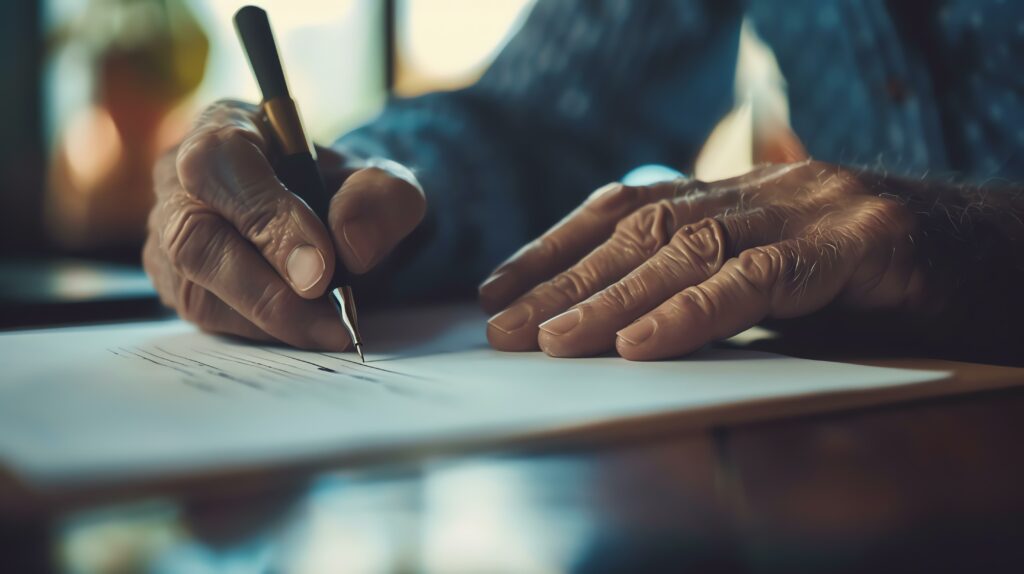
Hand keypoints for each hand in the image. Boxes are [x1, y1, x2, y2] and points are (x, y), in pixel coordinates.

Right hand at [143, 100, 424, 348]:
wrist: (331, 221)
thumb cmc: (343, 191)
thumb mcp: (383, 181)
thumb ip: (380, 198)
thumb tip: (352, 246)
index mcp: (226, 126)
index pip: (219, 163)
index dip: (266, 217)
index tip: (322, 268)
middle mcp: (178, 180)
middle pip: (193, 237)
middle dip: (267, 288)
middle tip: (331, 317)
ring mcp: (168, 237)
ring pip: (198, 288)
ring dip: (273, 318)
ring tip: (333, 327)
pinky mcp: (178, 286)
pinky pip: (209, 319)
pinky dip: (265, 332)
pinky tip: (307, 329)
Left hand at [479, 160, 944, 359]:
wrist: (1006, 260)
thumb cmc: (895, 285)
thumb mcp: (791, 291)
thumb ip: (721, 296)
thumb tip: (633, 333)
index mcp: (748, 197)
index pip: (632, 208)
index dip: (561, 244)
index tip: (503, 286)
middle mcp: (771, 191)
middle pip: (644, 228)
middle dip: (565, 278)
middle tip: (502, 324)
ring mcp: (817, 208)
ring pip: (692, 248)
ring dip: (611, 298)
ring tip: (549, 339)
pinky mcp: (863, 242)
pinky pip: (763, 278)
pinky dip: (694, 312)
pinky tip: (640, 345)